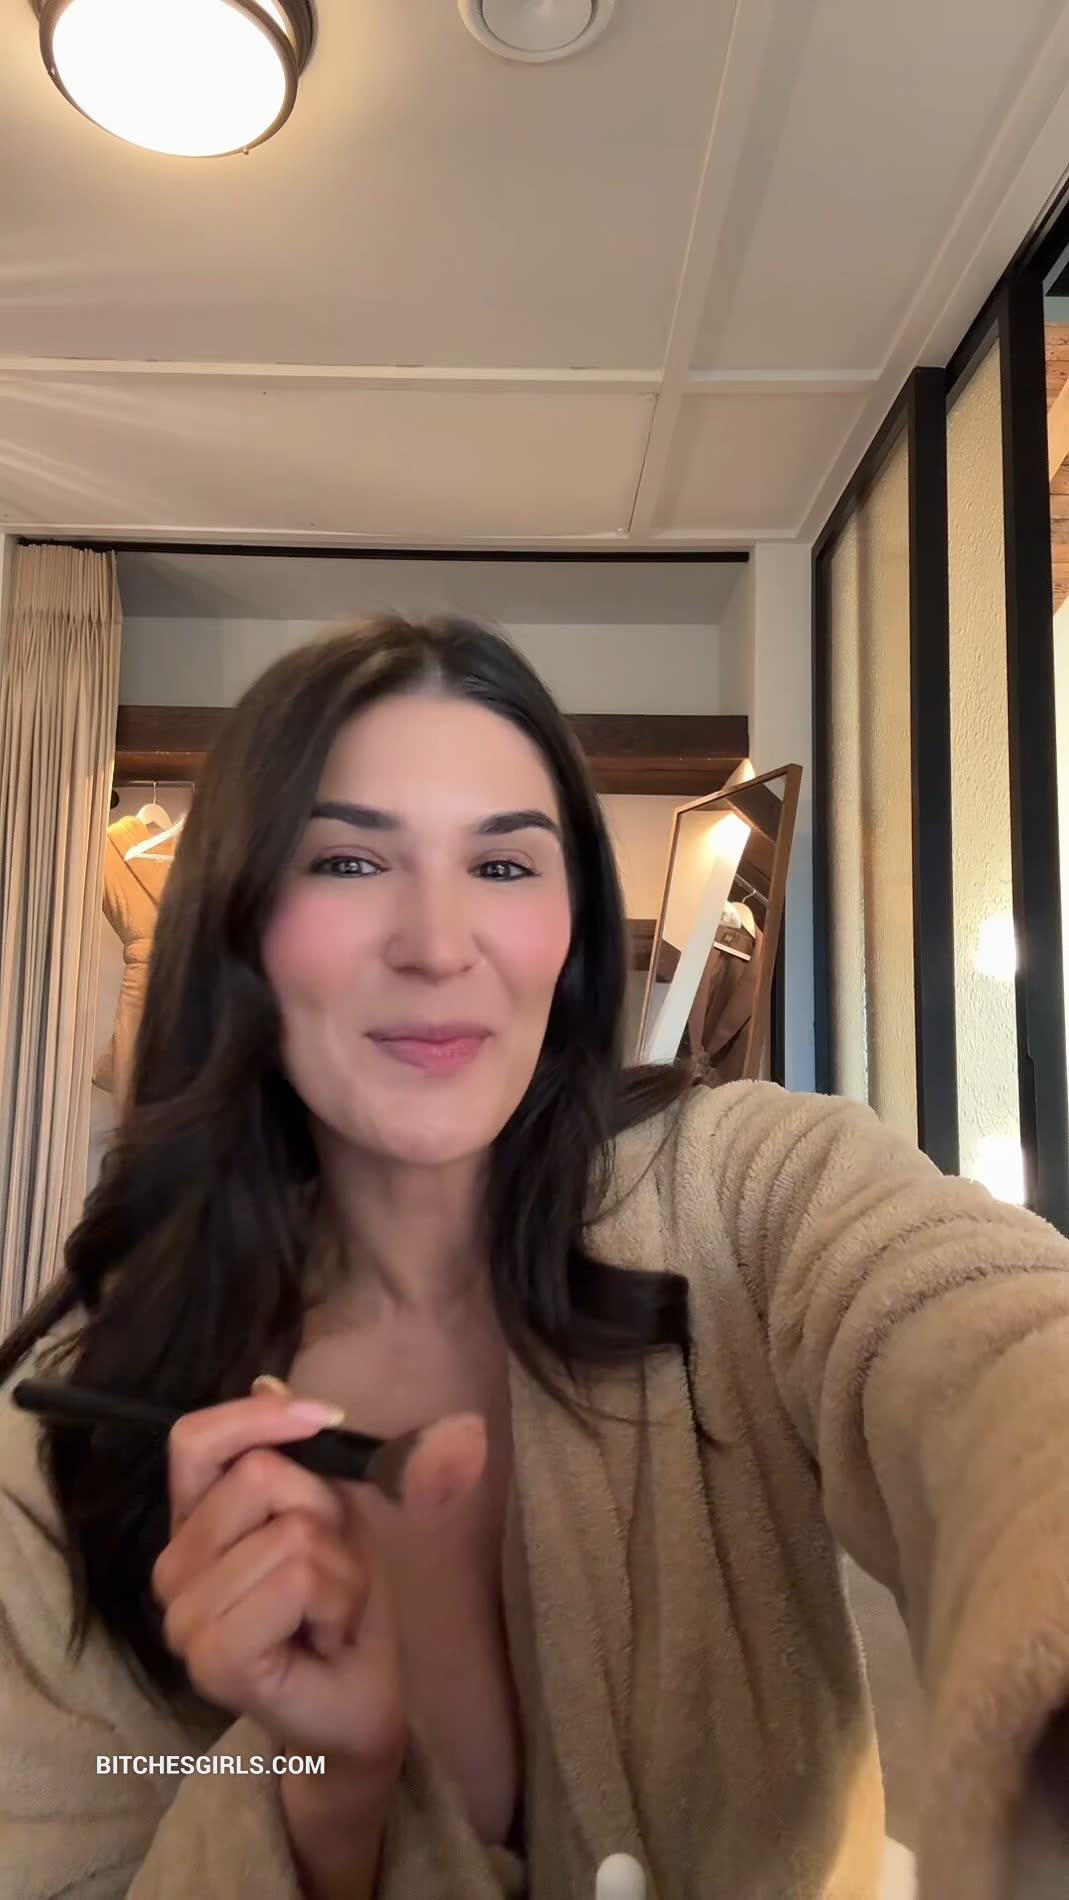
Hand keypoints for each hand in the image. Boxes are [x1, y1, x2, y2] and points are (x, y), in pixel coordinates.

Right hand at [150, 1384, 486, 1775]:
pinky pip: (296, 1577)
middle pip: (257, 1476)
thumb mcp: (335, 1509)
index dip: (256, 1417)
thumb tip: (270, 1378)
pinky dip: (337, 1598)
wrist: (364, 1699)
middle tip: (329, 1571)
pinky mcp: (213, 1657)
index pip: (192, 1440)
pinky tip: (325, 1636)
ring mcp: (185, 1617)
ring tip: (327, 1611)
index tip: (323, 1417)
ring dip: (340, 1567)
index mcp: (195, 1523)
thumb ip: (301, 1452)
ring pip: (289, 1531)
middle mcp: (174, 1567)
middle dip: (324, 1511)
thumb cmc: (343, 1604)